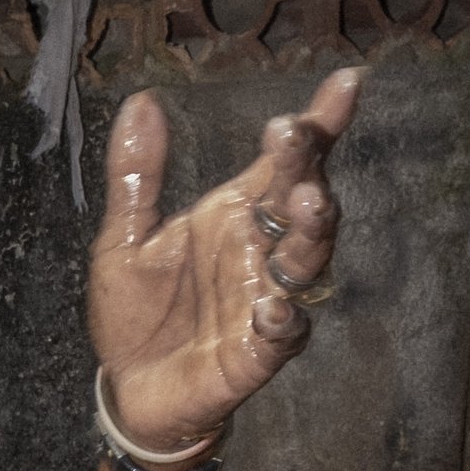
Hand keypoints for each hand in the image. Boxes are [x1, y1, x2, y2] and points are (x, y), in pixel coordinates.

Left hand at [88, 70, 358, 452]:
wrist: (127, 388)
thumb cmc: (136, 311)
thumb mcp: (124, 238)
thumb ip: (136, 175)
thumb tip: (142, 100)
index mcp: (236, 214)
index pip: (285, 162)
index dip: (319, 124)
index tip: (345, 82)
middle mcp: (262, 251)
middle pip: (303, 201)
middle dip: (305, 168)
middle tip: (295, 136)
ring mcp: (266, 299)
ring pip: (308, 261)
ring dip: (312, 232)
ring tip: (308, 202)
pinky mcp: (258, 353)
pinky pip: (285, 334)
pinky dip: (284, 319)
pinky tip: (271, 306)